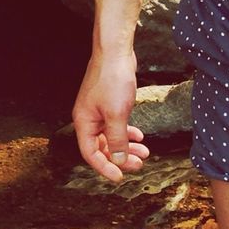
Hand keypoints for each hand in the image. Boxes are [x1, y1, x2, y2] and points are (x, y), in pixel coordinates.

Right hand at [72, 47, 149, 182]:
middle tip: (139, 164)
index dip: (105, 167)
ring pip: (111, 137)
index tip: (120, 177)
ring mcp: (98, 111)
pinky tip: (139, 135)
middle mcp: (88, 118)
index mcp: (84, 122)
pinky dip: (127, 132)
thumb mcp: (117, 114)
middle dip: (121, 157)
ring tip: (144, 152)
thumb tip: (119, 160)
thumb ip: (117, 140)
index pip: (90, 153)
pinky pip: (116, 125)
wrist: (116, 52)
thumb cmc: (112, 79)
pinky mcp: (108, 104)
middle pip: (102, 147)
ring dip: (127, 146)